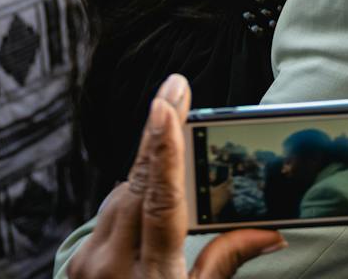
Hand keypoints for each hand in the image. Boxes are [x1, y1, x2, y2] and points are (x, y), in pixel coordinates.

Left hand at [70, 73, 284, 278]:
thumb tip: (270, 232)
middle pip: (137, 185)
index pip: (159, 203)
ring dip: (147, 171)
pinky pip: (107, 219)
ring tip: (172, 137)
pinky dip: (130, 203)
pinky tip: (149, 198)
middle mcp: (111, 268)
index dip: (164, 151)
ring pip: (120, 198)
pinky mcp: (76, 268)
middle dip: (157, 134)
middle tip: (175, 86)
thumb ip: (225, 264)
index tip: (165, 105)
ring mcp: (87, 267)